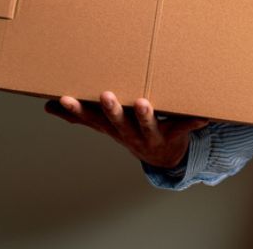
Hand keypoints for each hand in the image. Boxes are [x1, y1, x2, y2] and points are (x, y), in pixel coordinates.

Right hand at [44, 90, 209, 169]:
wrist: (163, 157)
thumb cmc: (131, 131)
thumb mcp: (105, 125)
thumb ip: (79, 116)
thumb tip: (48, 106)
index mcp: (112, 127)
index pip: (91, 118)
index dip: (77, 110)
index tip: (64, 97)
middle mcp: (129, 133)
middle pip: (118, 122)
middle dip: (111, 110)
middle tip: (105, 94)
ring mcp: (151, 136)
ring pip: (147, 125)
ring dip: (145, 115)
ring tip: (144, 102)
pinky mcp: (173, 134)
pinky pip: (184, 127)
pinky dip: (193, 122)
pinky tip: (204, 117)